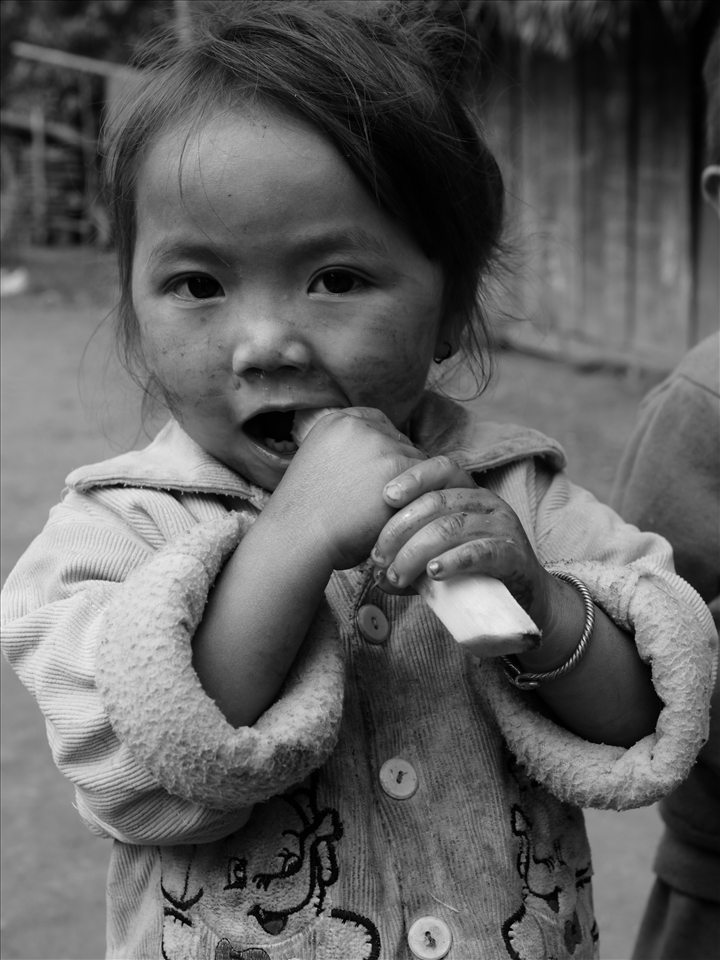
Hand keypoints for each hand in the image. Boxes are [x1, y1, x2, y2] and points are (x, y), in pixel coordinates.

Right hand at [276, 408, 425, 569]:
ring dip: (410, 487)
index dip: (384, 448)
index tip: (379, 472)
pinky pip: (427, 480)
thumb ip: (348, 455)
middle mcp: (359, 426)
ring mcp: (379, 443)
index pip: (377, 422)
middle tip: (383, 501)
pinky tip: (399, 518)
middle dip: (397, 469)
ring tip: (387, 513)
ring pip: (416, 462)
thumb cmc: (305, 518)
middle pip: (400, 442)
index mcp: (336, 422)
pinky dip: (419, 500)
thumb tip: (378, 464)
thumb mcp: (320, 467)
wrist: (298, 538)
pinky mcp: (397, 466)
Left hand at [371, 456, 555, 629]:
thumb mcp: (439, 558)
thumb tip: (376, 571)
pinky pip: (481, 552)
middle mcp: (487, 503)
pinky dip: (453, 560)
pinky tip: (433, 572)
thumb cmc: (475, 574)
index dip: (413, 477)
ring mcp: (503, 527)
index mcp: (469, 493)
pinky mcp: (514, 556)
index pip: (442, 469)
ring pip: (452, 527)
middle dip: (401, 528)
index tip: (386, 496)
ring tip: (398, 574)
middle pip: (438, 502)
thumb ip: (411, 557)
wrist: (525, 599)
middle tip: (379, 557)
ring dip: (416, 551)